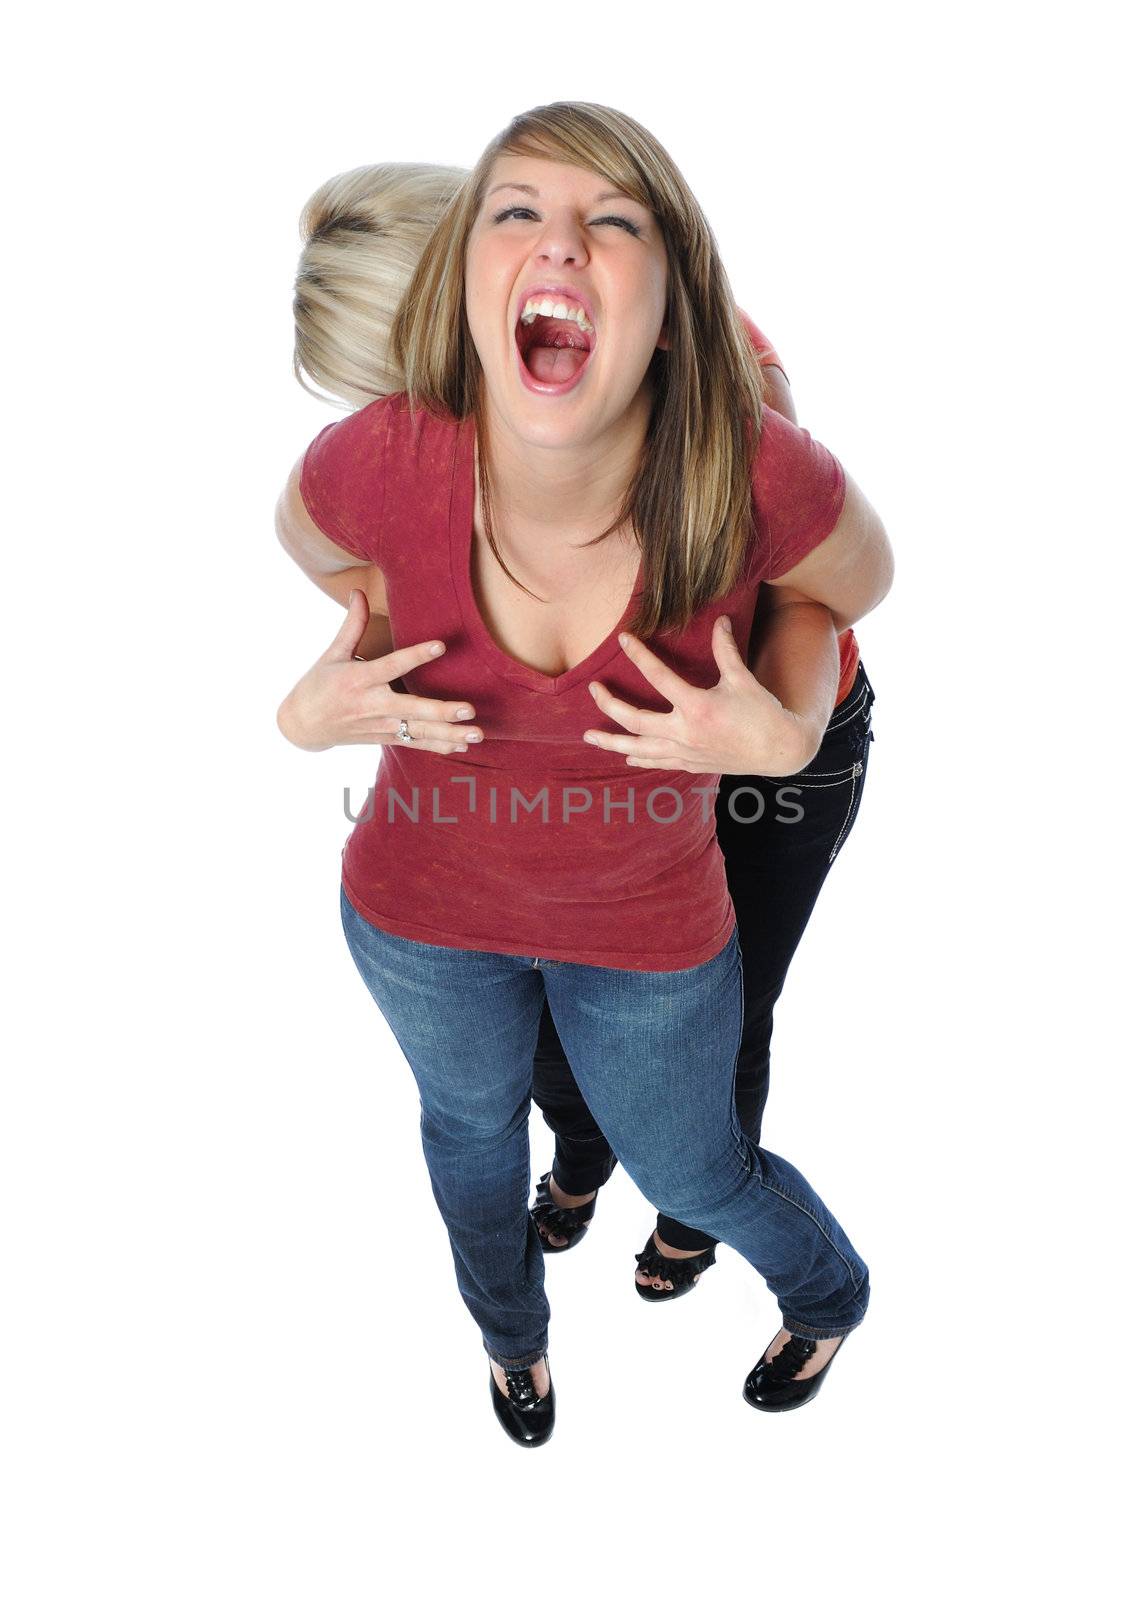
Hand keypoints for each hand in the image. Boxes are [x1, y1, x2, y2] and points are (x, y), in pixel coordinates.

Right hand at [276, 590, 482, 754]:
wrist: (302, 725)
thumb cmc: (318, 685)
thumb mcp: (332, 654)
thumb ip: (352, 625)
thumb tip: (357, 591)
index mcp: (359, 680)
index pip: (392, 666)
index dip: (416, 656)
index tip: (441, 645)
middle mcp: (372, 705)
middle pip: (412, 709)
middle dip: (442, 711)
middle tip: (469, 708)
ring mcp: (380, 726)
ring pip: (418, 732)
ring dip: (449, 734)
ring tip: (476, 734)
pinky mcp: (384, 738)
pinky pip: (415, 743)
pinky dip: (439, 745)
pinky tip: (462, 744)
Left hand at [582, 616, 819, 776]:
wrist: (780, 750)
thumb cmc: (763, 713)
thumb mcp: (743, 678)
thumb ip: (725, 650)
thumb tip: (720, 620)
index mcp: (697, 707)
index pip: (658, 677)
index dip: (639, 655)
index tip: (623, 639)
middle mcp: (685, 732)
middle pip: (635, 719)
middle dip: (610, 704)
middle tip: (593, 690)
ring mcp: (686, 751)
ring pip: (639, 748)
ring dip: (612, 741)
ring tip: (589, 736)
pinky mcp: (691, 764)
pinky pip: (657, 762)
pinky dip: (639, 757)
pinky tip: (625, 754)